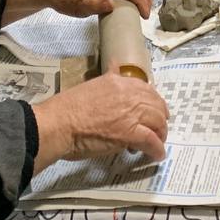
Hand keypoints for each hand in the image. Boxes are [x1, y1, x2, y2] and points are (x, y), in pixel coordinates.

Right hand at [32, 72, 169, 169]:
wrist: (59, 123)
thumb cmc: (67, 108)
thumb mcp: (91, 84)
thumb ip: (108, 76)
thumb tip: (114, 63)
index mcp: (118, 81)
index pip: (146, 89)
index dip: (153, 101)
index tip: (152, 111)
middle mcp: (128, 94)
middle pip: (156, 105)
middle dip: (160, 118)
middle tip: (159, 128)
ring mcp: (130, 113)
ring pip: (158, 122)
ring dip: (161, 133)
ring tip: (158, 143)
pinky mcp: (129, 133)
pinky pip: (151, 141)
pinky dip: (157, 149)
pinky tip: (157, 155)